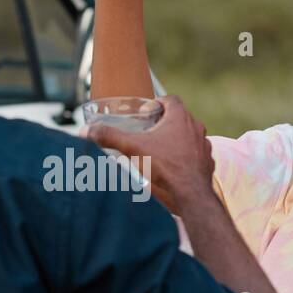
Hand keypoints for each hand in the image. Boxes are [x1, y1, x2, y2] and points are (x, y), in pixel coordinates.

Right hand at [84, 95, 211, 214]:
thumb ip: (109, 137)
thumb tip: (85, 131)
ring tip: (161, 150)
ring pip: (189, 136)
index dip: (157, 103)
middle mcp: (195, 128)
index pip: (170, 100)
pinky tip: (174, 167)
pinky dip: (186, 157)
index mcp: (180, 117)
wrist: (191, 192)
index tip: (146, 113)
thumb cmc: (165, 166)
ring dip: (177, 140)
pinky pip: (196, 154)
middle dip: (165, 122)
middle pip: (180, 117)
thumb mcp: (132, 148)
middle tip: (150, 131)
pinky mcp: (207, 162)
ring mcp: (204, 145)